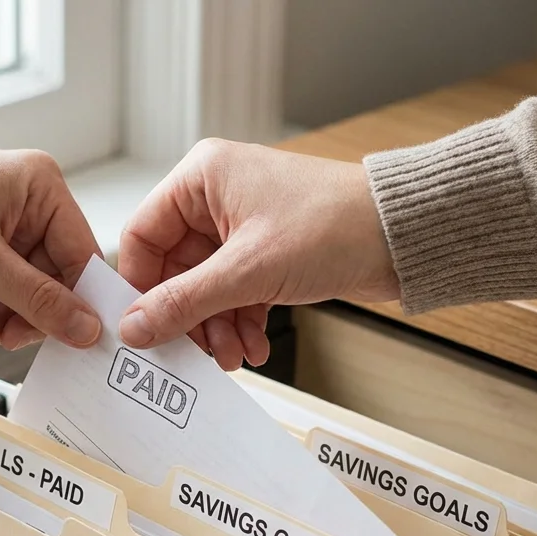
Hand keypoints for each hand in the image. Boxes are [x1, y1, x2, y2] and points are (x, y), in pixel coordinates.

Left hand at [0, 149, 101, 351]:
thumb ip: (38, 299)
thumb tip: (86, 328)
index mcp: (40, 186)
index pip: (80, 254)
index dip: (78, 301)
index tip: (76, 341)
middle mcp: (28, 204)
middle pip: (53, 280)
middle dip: (27, 316)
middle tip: (4, 341)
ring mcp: (3, 230)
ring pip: (25, 294)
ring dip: (1, 321)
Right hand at [118, 139, 397, 370]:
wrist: (403, 236)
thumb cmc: (336, 224)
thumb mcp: (249, 269)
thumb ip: (186, 301)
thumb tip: (134, 327)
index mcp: (202, 178)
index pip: (142, 235)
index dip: (140, 285)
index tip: (142, 327)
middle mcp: (217, 198)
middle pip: (175, 270)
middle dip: (189, 317)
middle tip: (197, 354)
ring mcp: (243, 228)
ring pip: (206, 289)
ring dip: (217, 328)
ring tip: (235, 356)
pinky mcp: (267, 254)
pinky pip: (235, 294)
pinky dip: (241, 323)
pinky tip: (255, 347)